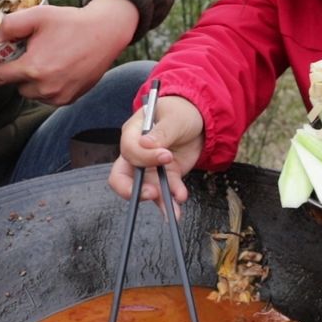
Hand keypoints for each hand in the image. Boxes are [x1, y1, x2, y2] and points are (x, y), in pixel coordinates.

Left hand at [0, 0, 138, 104]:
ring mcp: (59, 96)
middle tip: (29, 56)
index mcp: (33, 68)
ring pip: (34, 93)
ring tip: (47, 61)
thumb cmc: (71, 23)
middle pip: (18, 86)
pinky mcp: (71, 99)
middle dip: (19, 74)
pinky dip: (49, 87)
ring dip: (34, 82)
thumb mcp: (37, 15)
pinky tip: (58, 69)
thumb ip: (10, 25)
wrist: (105, 33)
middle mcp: (45, 87)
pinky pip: (50, 97)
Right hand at [107, 95, 204, 212]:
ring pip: (145, 189)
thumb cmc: (180, 112)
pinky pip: (164, 191)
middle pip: (122, 177)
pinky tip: (180, 198)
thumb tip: (145, 144)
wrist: (199, 121)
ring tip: (172, 209)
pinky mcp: (165, 176)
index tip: (166, 156)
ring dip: (158, 201)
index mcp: (133, 133)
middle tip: (152, 193)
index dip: (144, 157)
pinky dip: (172, 198)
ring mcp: (150, 167)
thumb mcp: (174, 117)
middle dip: (133, 190)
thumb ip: (162, 131)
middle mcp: (137, 153)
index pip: (129, 150)